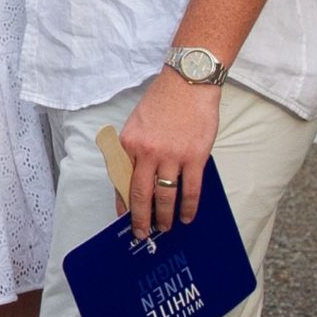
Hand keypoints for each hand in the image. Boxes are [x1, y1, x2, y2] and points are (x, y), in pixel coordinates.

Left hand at [117, 68, 221, 237]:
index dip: (122, 203)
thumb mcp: (136, 124)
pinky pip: (190, 189)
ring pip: (165, 195)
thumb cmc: (162, 101)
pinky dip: (188, 206)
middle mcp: (146, 152)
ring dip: (164, 216)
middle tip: (142, 234)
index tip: (123, 219)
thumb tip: (133, 177)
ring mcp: (172, 156)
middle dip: (140, 218)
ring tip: (164, 227)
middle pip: (141, 194)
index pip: (121, 181)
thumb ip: (133, 150)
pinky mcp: (195, 157)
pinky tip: (186, 217)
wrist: (188, 83)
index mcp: (128, 144)